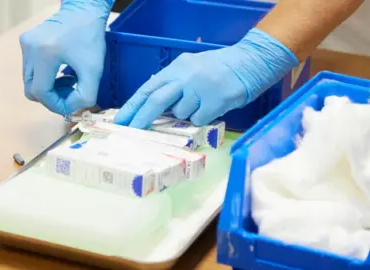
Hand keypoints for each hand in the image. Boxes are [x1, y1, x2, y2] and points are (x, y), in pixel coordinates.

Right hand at [19, 0, 112, 115]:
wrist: (84, 10)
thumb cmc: (91, 37)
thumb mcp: (94, 70)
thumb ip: (85, 96)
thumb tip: (71, 109)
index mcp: (44, 54)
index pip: (41, 92)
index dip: (55, 105)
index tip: (71, 106)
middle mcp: (30, 48)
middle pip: (31, 90)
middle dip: (51, 98)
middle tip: (71, 93)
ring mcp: (25, 44)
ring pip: (30, 81)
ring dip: (49, 88)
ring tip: (69, 80)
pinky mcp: (26, 42)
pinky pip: (31, 70)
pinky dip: (45, 77)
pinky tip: (62, 71)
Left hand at [114, 28, 298, 128]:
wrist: (248, 63)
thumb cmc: (216, 68)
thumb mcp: (189, 68)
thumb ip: (171, 82)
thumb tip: (151, 100)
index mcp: (175, 68)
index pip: (147, 88)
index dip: (132, 105)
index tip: (120, 120)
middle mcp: (184, 77)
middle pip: (156, 101)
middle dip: (141, 119)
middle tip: (130, 131)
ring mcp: (200, 90)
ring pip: (180, 114)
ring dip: (185, 114)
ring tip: (199, 102)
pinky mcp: (214, 102)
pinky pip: (198, 119)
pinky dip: (201, 118)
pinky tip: (211, 106)